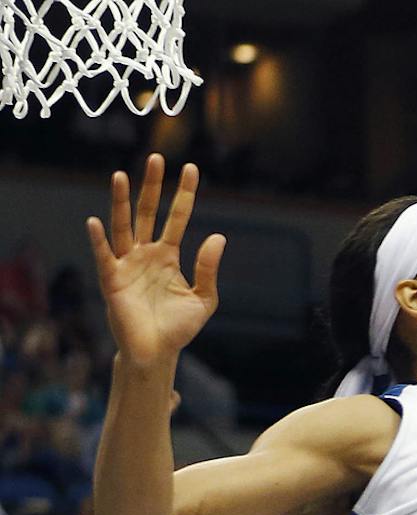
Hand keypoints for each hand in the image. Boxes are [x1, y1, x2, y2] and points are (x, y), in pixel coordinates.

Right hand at [86, 156, 225, 368]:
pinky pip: (104, 255)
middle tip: (157, 158)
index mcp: (167, 256)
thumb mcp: (204, 298)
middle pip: (148, 212)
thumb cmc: (178, 327)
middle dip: (152, 187)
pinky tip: (96, 221)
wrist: (157, 352)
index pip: (177, 218)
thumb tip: (218, 236)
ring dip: (122, 202)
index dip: (184, 195)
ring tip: (121, 175)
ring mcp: (127, 264)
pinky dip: (99, 239)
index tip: (191, 169)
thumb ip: (209, 268)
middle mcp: (145, 253)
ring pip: (123, 226)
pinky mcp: (112, 279)